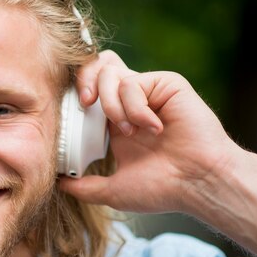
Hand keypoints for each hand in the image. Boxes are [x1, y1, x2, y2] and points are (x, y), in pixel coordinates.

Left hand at [61, 50, 235, 215]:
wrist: (197, 184)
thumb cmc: (163, 188)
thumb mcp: (113, 190)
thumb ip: (85, 186)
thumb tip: (58, 184)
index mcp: (115, 120)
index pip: (87, 89)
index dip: (73, 95)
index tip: (68, 117)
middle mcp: (130, 101)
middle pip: (96, 66)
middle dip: (83, 81)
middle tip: (86, 105)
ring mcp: (148, 91)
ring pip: (110, 71)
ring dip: (110, 104)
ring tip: (127, 131)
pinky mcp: (165, 84)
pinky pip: (132, 83)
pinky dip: (134, 108)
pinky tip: (153, 128)